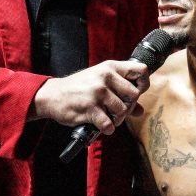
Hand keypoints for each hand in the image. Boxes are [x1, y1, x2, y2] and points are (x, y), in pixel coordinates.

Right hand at [32, 59, 149, 133]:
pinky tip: (102, 125)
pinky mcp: (90, 108)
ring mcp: (98, 92)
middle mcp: (106, 77)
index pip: (141, 70)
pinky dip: (107, 128)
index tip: (134, 94)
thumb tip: (140, 110)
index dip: (143, 84)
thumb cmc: (78, 88)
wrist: (53, 95)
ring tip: (108, 117)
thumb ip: (121, 92)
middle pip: (135, 94)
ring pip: (123, 110)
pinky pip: (109, 124)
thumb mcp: (100, 83)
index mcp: (110, 67)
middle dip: (129, 106)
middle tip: (118, 110)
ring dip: (118, 119)